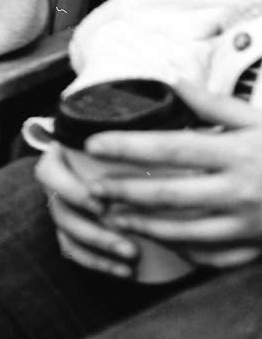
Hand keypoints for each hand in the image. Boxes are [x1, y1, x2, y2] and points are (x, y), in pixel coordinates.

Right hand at [34, 142, 140, 277]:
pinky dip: (98, 262)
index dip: (72, 192)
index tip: (102, 206)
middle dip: (93, 232)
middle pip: (58, 211)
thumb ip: (131, 142)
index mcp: (59, 157)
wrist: (137, 160)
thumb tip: (145, 149)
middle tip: (128, 246)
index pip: (48, 174)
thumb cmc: (134, 145)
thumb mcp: (130, 139)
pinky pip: (75, 250)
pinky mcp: (71, 230)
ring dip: (98, 248)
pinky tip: (125, 271)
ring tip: (131, 257)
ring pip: (66, 233)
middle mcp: (56, 183)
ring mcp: (61, 208)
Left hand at [82, 82, 261, 268]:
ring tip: (114, 218)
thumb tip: (172, 82)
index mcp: (237, 154)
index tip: (92, 144)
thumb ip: (213, 104)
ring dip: (143, 226)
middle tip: (93, 190)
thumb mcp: (259, 120)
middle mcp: (240, 192)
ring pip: (184, 232)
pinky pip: (212, 256)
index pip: (169, 149)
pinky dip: (183, 250)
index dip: (127, 148)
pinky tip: (162, 241)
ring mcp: (249, 225)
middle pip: (168, 196)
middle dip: (124, 194)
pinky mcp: (258, 248)